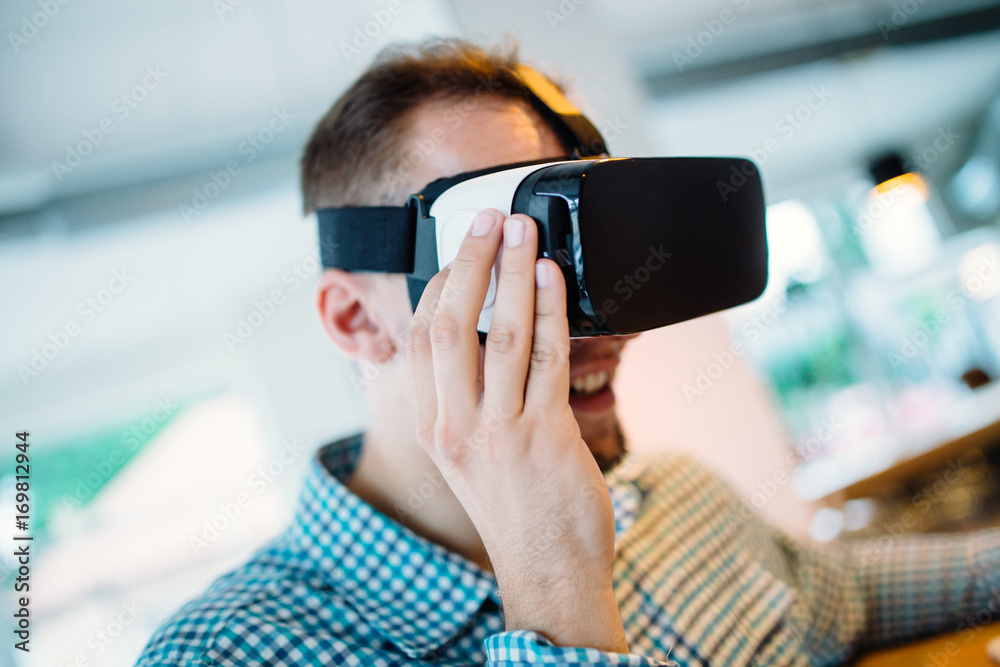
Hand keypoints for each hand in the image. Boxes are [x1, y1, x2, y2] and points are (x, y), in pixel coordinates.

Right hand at [406, 208, 627, 652]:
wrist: (549, 573)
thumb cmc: (516, 511)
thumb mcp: (471, 455)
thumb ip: (469, 398)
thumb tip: (481, 337)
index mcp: (434, 426)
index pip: (420, 340)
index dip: (440, 285)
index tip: (461, 250)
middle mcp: (455, 427)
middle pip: (449, 325)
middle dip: (470, 262)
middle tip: (489, 217)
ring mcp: (498, 433)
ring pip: (499, 335)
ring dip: (514, 274)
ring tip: (526, 232)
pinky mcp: (545, 437)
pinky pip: (546, 360)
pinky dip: (550, 312)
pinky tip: (556, 280)